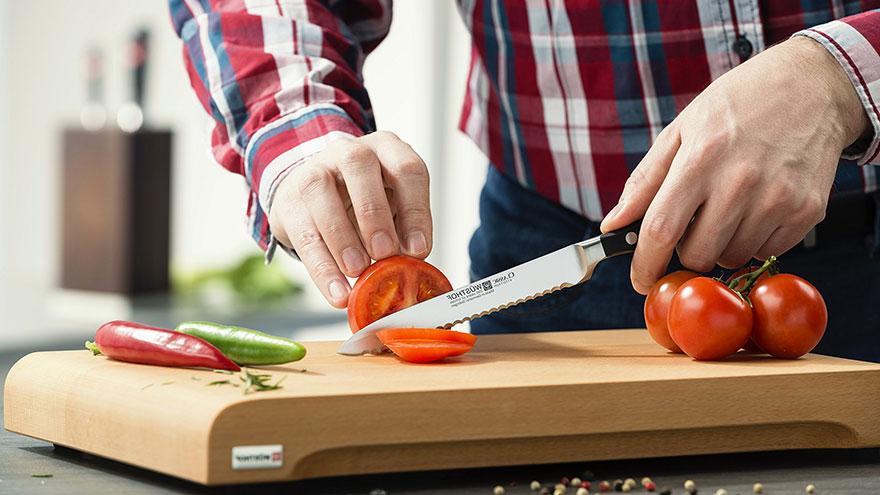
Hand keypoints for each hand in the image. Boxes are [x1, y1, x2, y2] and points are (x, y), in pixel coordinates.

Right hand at [268, 131, 431, 307]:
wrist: (314, 196)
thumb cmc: (363, 203)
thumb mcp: (391, 208)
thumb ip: (402, 231)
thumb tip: (411, 265)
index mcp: (386, 149)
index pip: (406, 168)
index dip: (415, 209)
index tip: (418, 249)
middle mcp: (350, 152)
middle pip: (360, 167)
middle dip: (373, 212)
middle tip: (384, 252)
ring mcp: (315, 170)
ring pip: (322, 193)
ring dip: (343, 238)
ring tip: (358, 271)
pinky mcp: (289, 201)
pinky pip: (304, 233)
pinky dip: (322, 267)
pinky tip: (337, 291)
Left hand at [601, 36, 869, 294]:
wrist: (813, 84)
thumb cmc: (739, 104)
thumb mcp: (682, 129)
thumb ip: (644, 182)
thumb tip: (612, 225)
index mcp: (701, 157)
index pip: (661, 228)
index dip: (645, 263)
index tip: (639, 280)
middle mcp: (741, 180)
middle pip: (697, 254)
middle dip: (685, 253)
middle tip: (692, 226)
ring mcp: (778, 197)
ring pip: (732, 258)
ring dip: (721, 246)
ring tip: (728, 208)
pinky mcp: (808, 210)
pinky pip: (767, 253)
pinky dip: (754, 241)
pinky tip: (756, 208)